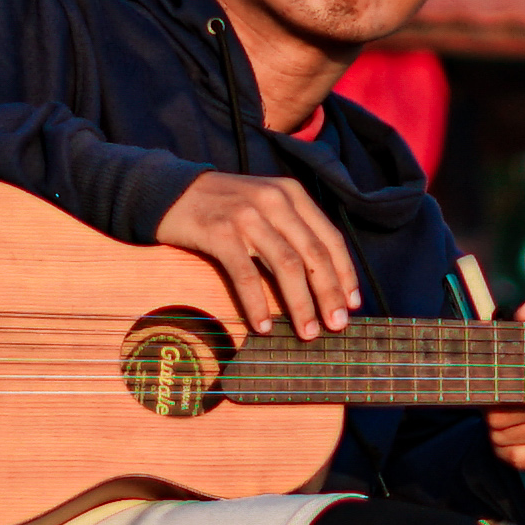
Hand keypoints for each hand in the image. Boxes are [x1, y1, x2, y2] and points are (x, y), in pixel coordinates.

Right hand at [160, 171, 359, 336]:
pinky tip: (264, 326)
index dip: (345, 274)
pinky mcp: (220, 231)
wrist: (171, 191)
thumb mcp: (265, 206)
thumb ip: (292, 231)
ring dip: (301, 304)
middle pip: (314, 254)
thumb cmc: (224, 207)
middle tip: (337, 326)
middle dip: (329, 294)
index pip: (330, 238)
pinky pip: (245, 274)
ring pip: (286, 265)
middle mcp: (275, 200)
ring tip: (308, 333)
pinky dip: (258, 303)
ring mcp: (247, 215)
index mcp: (292, 195)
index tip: (353, 305)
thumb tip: (323, 281)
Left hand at [479, 293, 524, 472]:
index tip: (492, 384)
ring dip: (497, 429)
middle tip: (500, 401)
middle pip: (502, 416)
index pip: (518, 388)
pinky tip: (515, 436)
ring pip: (503, 437)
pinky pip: (512, 456)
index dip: (500, 387)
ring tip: (509, 418)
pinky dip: (504, 448)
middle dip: (493, 409)